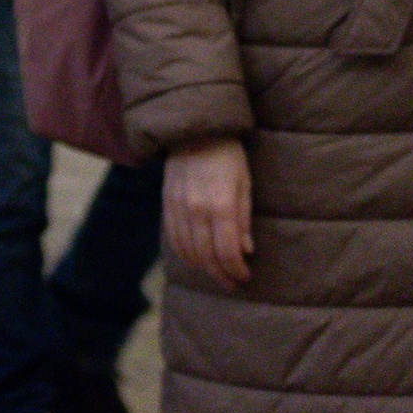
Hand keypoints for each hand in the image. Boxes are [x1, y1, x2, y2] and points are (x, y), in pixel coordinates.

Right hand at [164, 135, 253, 288]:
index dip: (237, 270)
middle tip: (233, 283)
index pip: (227, 251)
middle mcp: (195, 210)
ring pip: (187, 250)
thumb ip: (243, 219)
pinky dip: (183, 252)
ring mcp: (177, 207)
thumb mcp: (245, 184)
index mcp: (220, 205)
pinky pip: (172, 237)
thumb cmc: (228, 156)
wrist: (193, 130)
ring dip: (202, 267)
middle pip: (206, 256)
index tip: (245, 277)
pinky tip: (195, 258)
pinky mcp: (166, 202)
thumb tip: (247, 250)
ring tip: (216, 272)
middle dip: (221, 274)